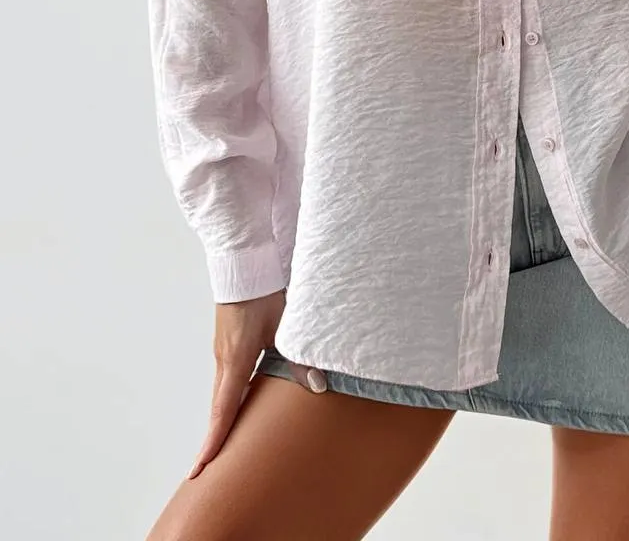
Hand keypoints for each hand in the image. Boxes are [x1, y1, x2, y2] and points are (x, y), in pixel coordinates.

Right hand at [187, 287, 326, 478]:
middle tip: (203, 472)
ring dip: (220, 421)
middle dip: (213, 440)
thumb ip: (299, 359)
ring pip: (221, 395)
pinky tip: (238, 406)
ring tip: (220, 448)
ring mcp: (223, 352)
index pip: (223, 410)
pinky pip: (226, 380)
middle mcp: (224, 361)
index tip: (201, 469)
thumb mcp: (285, 326)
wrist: (242, 266)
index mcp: (236, 360)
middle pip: (218, 409)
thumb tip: (319, 388)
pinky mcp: (228, 343)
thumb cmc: (261, 294)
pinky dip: (227, 400)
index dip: (214, 442)